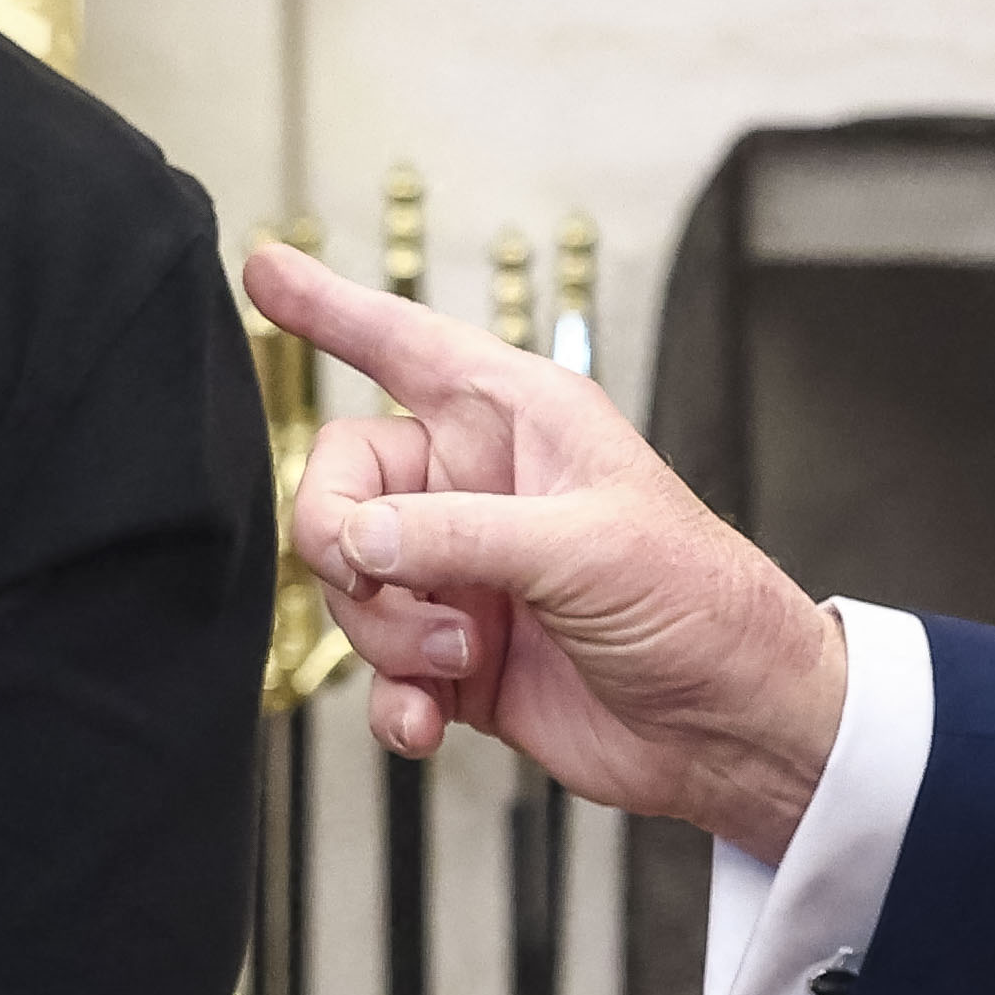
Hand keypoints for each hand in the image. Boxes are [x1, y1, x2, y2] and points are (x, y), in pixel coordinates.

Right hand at [240, 241, 850, 852]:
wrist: (733, 726)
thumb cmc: (699, 603)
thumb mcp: (584, 547)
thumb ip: (459, 537)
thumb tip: (359, 537)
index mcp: (517, 420)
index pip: (401, 343)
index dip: (329, 307)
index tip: (261, 268)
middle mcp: (479, 488)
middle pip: (343, 485)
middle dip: (346, 544)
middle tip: (382, 577)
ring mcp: (464, 575)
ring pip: (352, 586)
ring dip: (386, 635)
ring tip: (463, 659)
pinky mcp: (458, 659)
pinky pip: (379, 672)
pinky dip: (392, 702)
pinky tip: (425, 723)